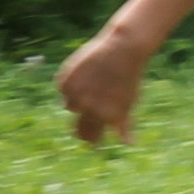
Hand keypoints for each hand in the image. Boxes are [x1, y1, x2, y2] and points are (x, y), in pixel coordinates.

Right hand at [56, 28, 153, 144]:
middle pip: (76, 127)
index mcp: (103, 115)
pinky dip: (71, 84)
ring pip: (70, 105)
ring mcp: (74, 93)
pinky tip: (85, 74)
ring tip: (92, 86)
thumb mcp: (129, 102)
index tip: (92, 139)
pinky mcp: (65, 80)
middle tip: (88, 114)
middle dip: (81, 126)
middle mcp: (87, 106)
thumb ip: (124, 125)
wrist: (122, 49)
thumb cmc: (129, 77)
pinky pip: (64, 89)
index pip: (89, 137)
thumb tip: (129, 144)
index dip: (90, 139)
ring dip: (78, 100)